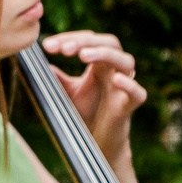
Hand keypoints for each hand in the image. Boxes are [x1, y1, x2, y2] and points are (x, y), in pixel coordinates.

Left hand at [42, 30, 146, 180]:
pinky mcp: (129, 106)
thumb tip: (43, 65)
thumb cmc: (86, 114)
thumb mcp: (68, 93)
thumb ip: (59, 78)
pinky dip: (129, 85)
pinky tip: (117, 79)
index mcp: (100, 64)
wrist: (97, 143)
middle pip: (109, 43)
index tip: (47, 46)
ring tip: (83, 56)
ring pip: (125, 61)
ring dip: (104, 54)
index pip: (89, 40)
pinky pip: (138, 93)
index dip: (69, 39)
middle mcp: (115, 70)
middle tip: (65, 48)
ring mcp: (124, 87)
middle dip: (86, 42)